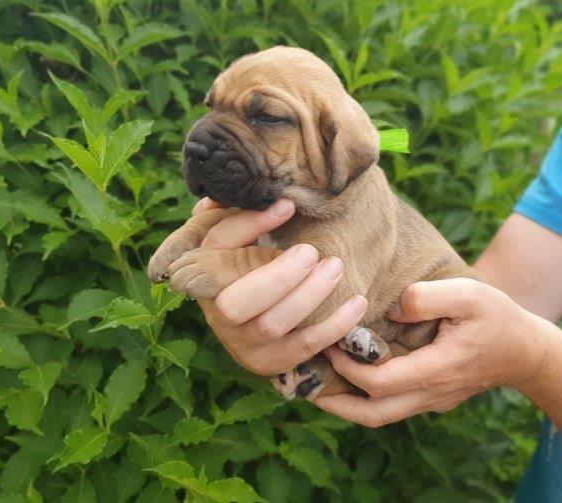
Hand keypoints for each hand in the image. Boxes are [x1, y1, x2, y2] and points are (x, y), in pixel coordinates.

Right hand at [191, 198, 366, 375]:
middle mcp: (216, 313)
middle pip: (236, 302)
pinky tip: (358, 302)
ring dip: (308, 296)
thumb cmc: (257, 266)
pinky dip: (334, 325)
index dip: (250, 226)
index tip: (288, 206)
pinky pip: (304, 347)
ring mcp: (242, 343)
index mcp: (204, 273)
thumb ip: (244, 215)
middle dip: (277, 277)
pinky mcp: (271, 362)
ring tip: (335, 268)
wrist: (260, 319)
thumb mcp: (244, 239)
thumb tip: (268, 198)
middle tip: (311, 253)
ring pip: (271, 325)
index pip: (218, 245)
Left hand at [313, 278, 550, 426]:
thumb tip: (393, 305)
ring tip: (316, 384)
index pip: (379, 382)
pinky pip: (392, 406)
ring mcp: (431, 400)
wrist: (527, 351)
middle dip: (334, 403)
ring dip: (346, 405)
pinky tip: (349, 379)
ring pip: (380, 415)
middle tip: (302, 383)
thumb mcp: (469, 294)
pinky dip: (365, 398)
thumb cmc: (498, 319)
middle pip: (372, 413)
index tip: (329, 343)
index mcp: (436, 370)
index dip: (348, 368)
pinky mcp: (432, 397)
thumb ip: (428, 297)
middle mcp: (430, 393)